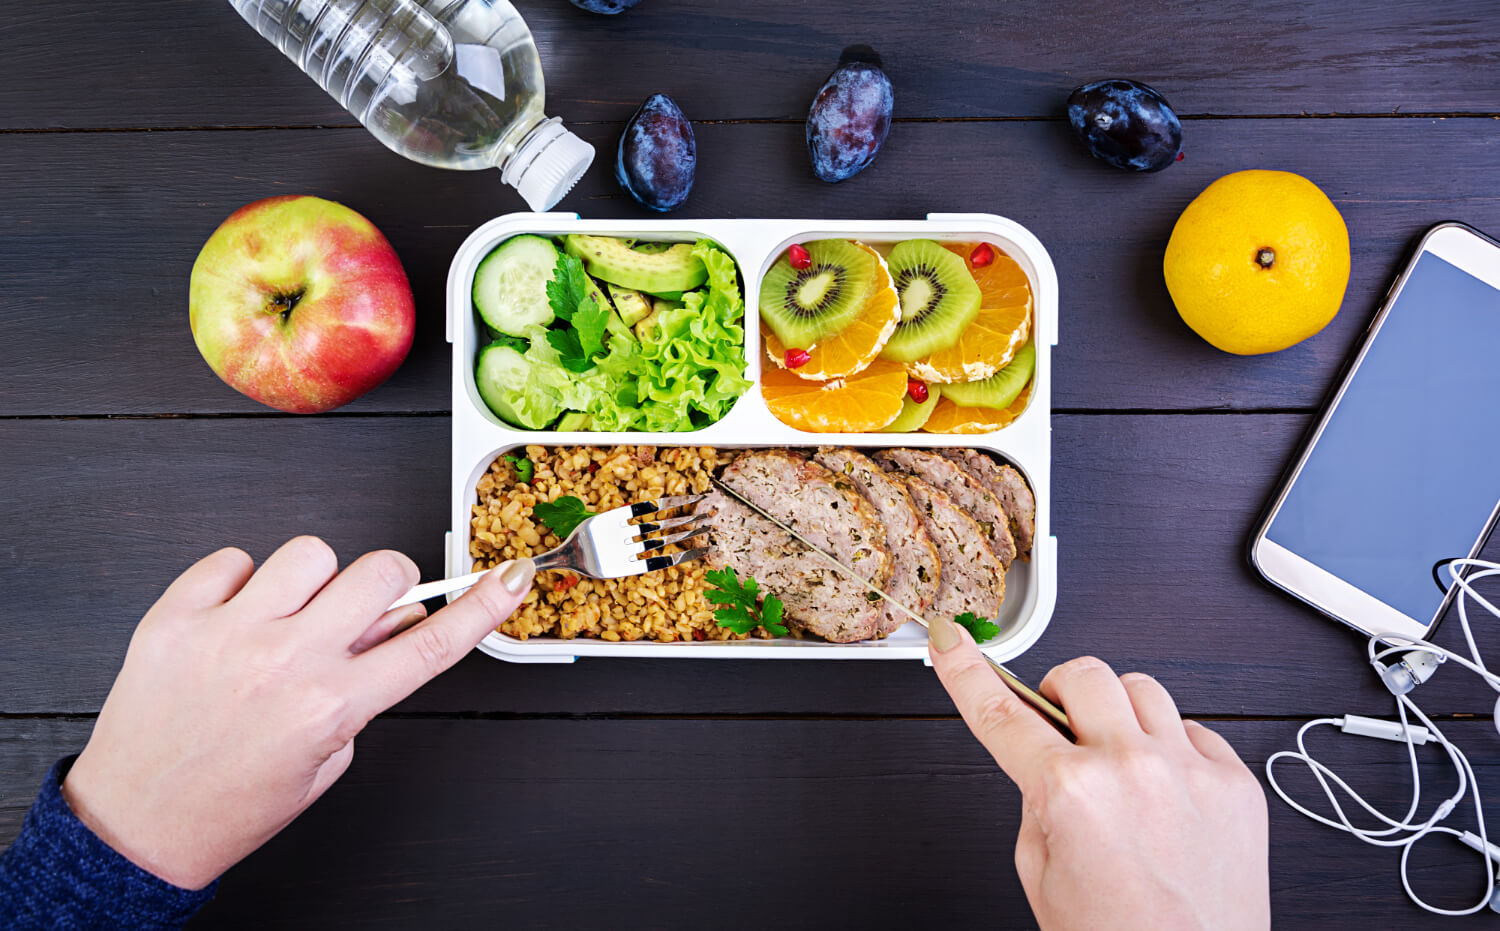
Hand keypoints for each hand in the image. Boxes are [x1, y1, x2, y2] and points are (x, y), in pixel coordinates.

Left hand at [61, 537, 532, 888]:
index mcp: (329, 707)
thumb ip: (364, 688)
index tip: (511, 577)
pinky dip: (241, 581)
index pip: (429, 645)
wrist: (137, 826)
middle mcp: (283, 663)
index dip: (481, 607)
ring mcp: (228, 635)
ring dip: (313, 581)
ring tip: (287, 618)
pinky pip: (233, 557)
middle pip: (379, 571)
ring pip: (311, 551)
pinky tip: (236, 618)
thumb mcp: (326, 760)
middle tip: (365, 608)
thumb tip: (392, 625)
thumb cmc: (231, 805)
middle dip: (387, 584)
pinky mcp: (175, 618)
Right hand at [928, 619, 1269, 930]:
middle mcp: (1132, 769)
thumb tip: (1046, 759)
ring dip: (1117, 714)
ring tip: (1118, 761)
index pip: (1000, 713)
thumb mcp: (1040, 874)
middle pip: (1083, 674)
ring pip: (1142, 688)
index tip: (952, 639)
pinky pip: (1194, 728)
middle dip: (1060, 695)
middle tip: (1060, 727)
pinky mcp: (1235, 783)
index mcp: (1069, 793)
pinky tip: (1165, 790)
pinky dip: (1171, 748)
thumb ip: (1037, 802)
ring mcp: (1189, 771)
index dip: (966, 670)